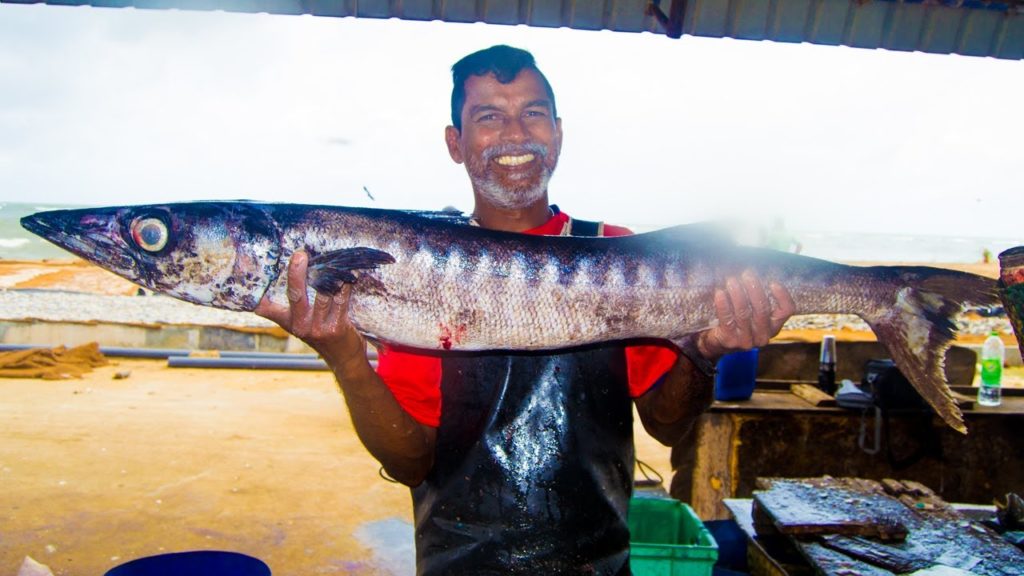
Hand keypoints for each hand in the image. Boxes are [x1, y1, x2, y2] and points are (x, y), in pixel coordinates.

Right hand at [254, 251, 365, 367]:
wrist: (343, 359)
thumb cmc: (322, 333)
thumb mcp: (302, 323)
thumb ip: (296, 304)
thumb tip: (296, 270)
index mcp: (287, 321)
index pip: (264, 309)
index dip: (255, 294)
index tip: (248, 273)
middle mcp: (299, 325)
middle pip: (295, 295)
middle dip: (296, 273)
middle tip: (299, 255)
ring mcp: (317, 328)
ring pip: (323, 294)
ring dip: (329, 275)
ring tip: (333, 261)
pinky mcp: (336, 327)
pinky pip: (341, 300)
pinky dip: (346, 285)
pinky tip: (349, 274)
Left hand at [696, 270, 794, 359]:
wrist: (716, 342)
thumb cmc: (736, 320)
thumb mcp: (751, 311)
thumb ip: (756, 296)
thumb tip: (755, 270)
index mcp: (774, 326)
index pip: (786, 311)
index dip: (782, 296)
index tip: (773, 282)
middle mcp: (763, 335)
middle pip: (762, 309)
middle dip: (754, 288)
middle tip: (747, 274)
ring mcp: (747, 340)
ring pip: (744, 313)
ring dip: (737, 294)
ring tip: (731, 280)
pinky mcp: (730, 340)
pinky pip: (727, 320)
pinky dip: (723, 305)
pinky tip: (720, 293)